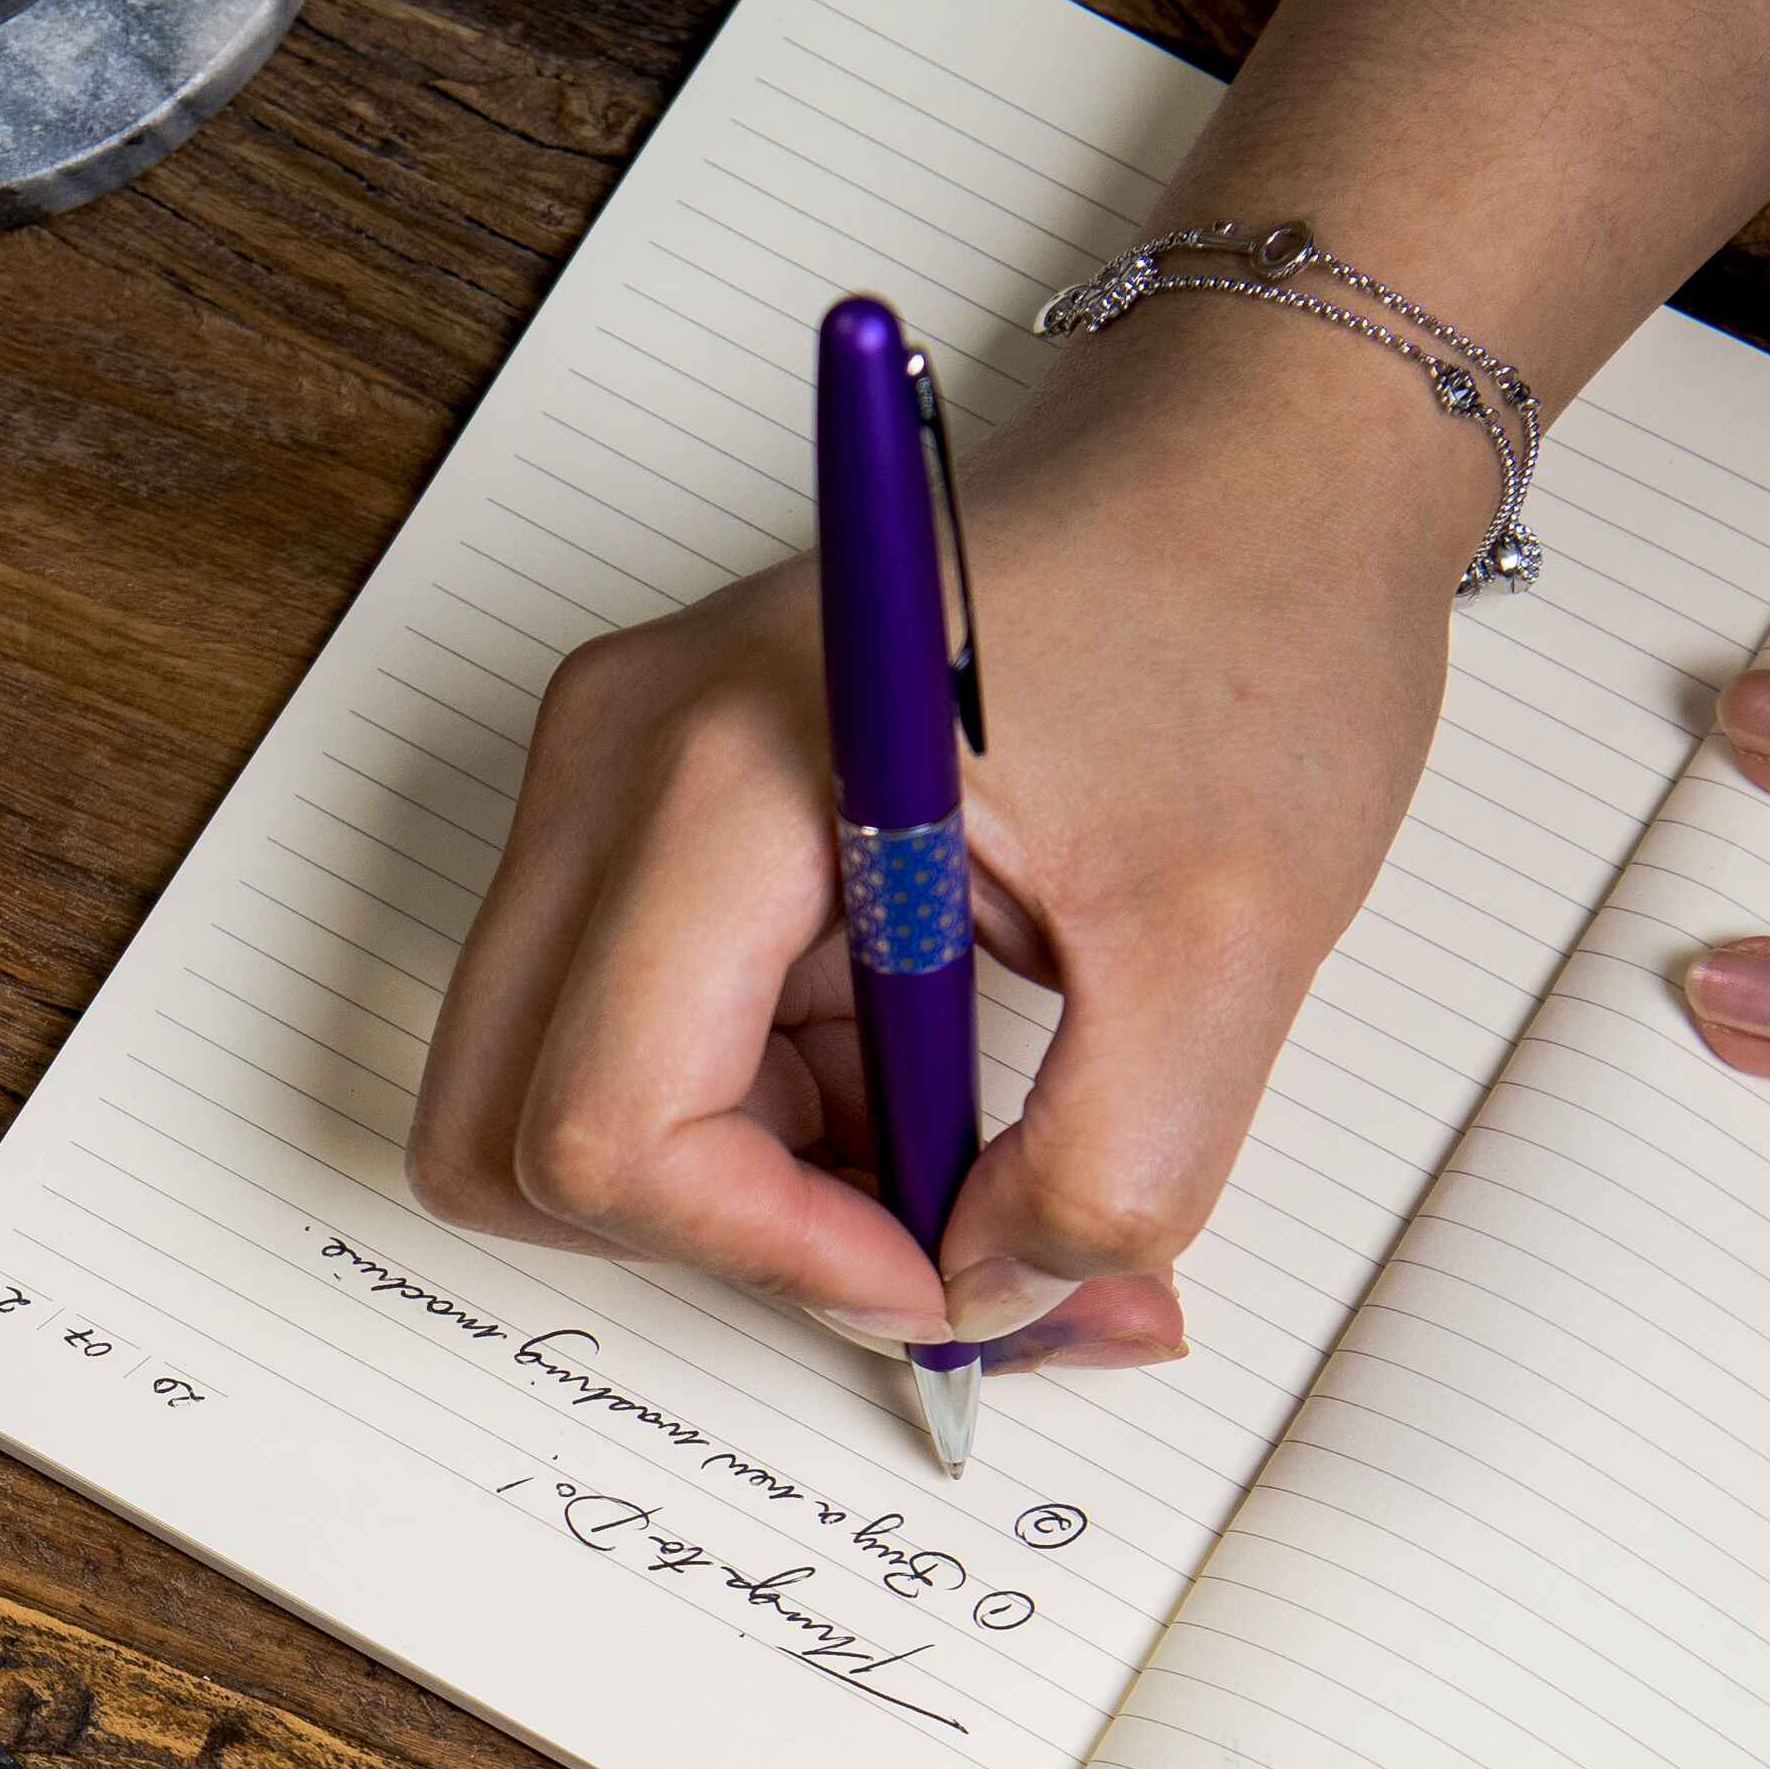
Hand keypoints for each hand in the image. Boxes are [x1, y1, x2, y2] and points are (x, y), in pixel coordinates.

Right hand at [405, 310, 1478, 1374]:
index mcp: (722, 772)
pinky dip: (761, 1131)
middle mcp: (613, 770)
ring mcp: (609, 790)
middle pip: (508, 1138)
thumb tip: (989, 1303)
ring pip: (552, 1112)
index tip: (943, 1272)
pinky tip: (919, 1086)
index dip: (773, 1255)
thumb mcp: (1233, 944)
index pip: (608, 1128)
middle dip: (716, 1240)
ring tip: (949, 1148)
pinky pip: (625, 1050)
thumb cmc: (1247, 622)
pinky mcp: (649, 822)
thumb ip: (1111, 1177)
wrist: (1262, 465)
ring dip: (742, 1192)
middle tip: (920, 1234)